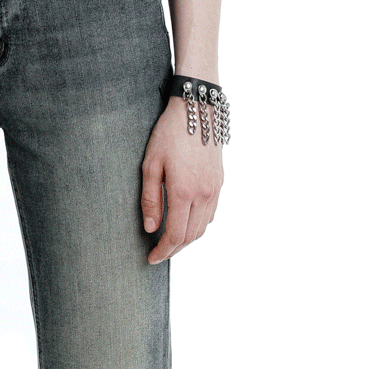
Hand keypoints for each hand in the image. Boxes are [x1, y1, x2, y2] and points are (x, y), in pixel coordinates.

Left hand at [141, 93, 223, 263]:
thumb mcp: (150, 163)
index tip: (151, 258)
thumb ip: (150, 198)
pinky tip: (187, 222)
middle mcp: (203, 195)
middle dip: (174, 249)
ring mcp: (214, 189)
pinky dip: (199, 225)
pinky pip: (211, 213)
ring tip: (170, 241)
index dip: (162, 251)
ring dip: (187, 239)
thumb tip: (150, 228)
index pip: (175, 235)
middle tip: (158, 253)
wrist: (198, 110)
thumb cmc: (169, 133)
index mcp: (183, 191)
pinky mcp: (220, 182)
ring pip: (203, 227)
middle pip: (190, 236)